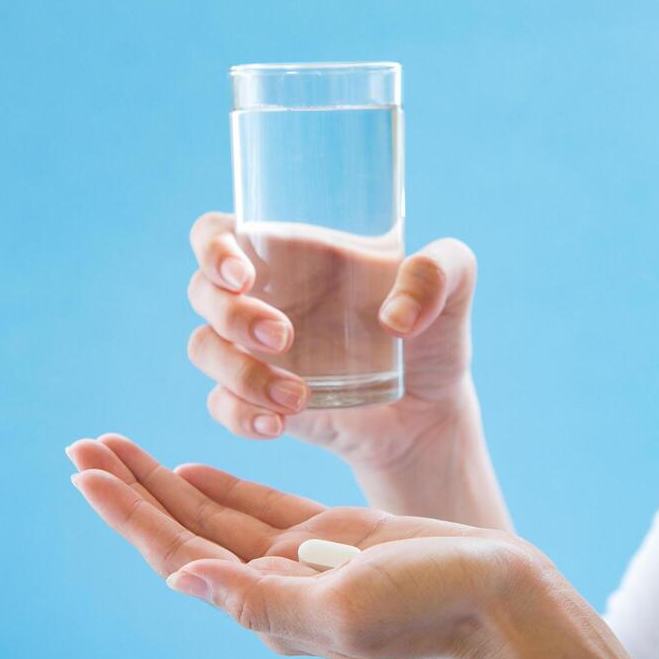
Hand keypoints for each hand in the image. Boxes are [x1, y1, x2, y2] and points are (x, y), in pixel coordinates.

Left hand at [65, 432, 538, 658]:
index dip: (129, 514)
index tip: (84, 472)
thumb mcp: (341, 609)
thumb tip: (179, 578)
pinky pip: (257, 506)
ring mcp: (298, 560)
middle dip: (130, 488)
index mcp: (267, 610)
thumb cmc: (430, 605)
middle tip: (81, 444)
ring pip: (213, 513)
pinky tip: (185, 467)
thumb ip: (258, 599)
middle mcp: (271, 587)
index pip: (178, 555)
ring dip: (163, 480)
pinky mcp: (329, 536)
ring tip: (115, 446)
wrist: (500, 598)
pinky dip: (218, 485)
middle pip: (183, 530)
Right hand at [186, 212, 478, 472]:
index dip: (213, 248)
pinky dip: (240, 414)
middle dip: (232, 315)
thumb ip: (440, 270)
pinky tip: (279, 424)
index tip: (242, 273)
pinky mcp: (256, 401)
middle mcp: (260, 297)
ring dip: (239, 371)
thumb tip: (394, 318)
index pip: (216, 234)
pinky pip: (220, 405)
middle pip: (202, 291)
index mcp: (289, 253)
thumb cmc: (433, 329)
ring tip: (298, 394)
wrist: (431, 408)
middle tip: (284, 336)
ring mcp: (251, 352)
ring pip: (204, 348)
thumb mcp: (455, 282)